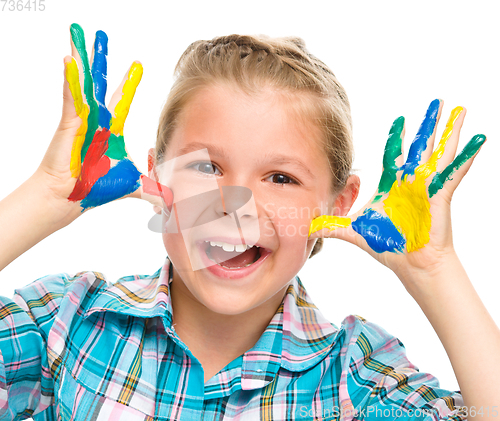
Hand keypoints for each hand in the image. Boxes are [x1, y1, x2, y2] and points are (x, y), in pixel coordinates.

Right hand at [38, 24, 171, 221]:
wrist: (71, 197)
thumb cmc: (96, 188)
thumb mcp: (132, 185)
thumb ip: (151, 188)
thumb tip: (170, 199)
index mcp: (110, 130)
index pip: (122, 100)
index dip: (129, 83)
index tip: (138, 65)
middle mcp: (96, 120)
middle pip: (100, 84)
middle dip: (102, 60)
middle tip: (101, 36)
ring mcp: (81, 121)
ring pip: (82, 84)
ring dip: (81, 60)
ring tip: (78, 36)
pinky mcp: (69, 125)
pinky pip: (70, 99)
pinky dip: (70, 81)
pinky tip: (69, 61)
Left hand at [309, 99, 485, 280]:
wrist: (411, 264)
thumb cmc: (389, 247)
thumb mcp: (355, 231)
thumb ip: (333, 226)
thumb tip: (310, 228)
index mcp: (393, 185)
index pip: (394, 154)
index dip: (397, 137)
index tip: (400, 120)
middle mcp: (411, 181)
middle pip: (420, 145)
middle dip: (428, 123)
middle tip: (437, 101)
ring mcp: (427, 186)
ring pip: (440, 152)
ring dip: (450, 131)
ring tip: (460, 110)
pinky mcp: (440, 195)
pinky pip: (454, 172)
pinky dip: (466, 156)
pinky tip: (477, 139)